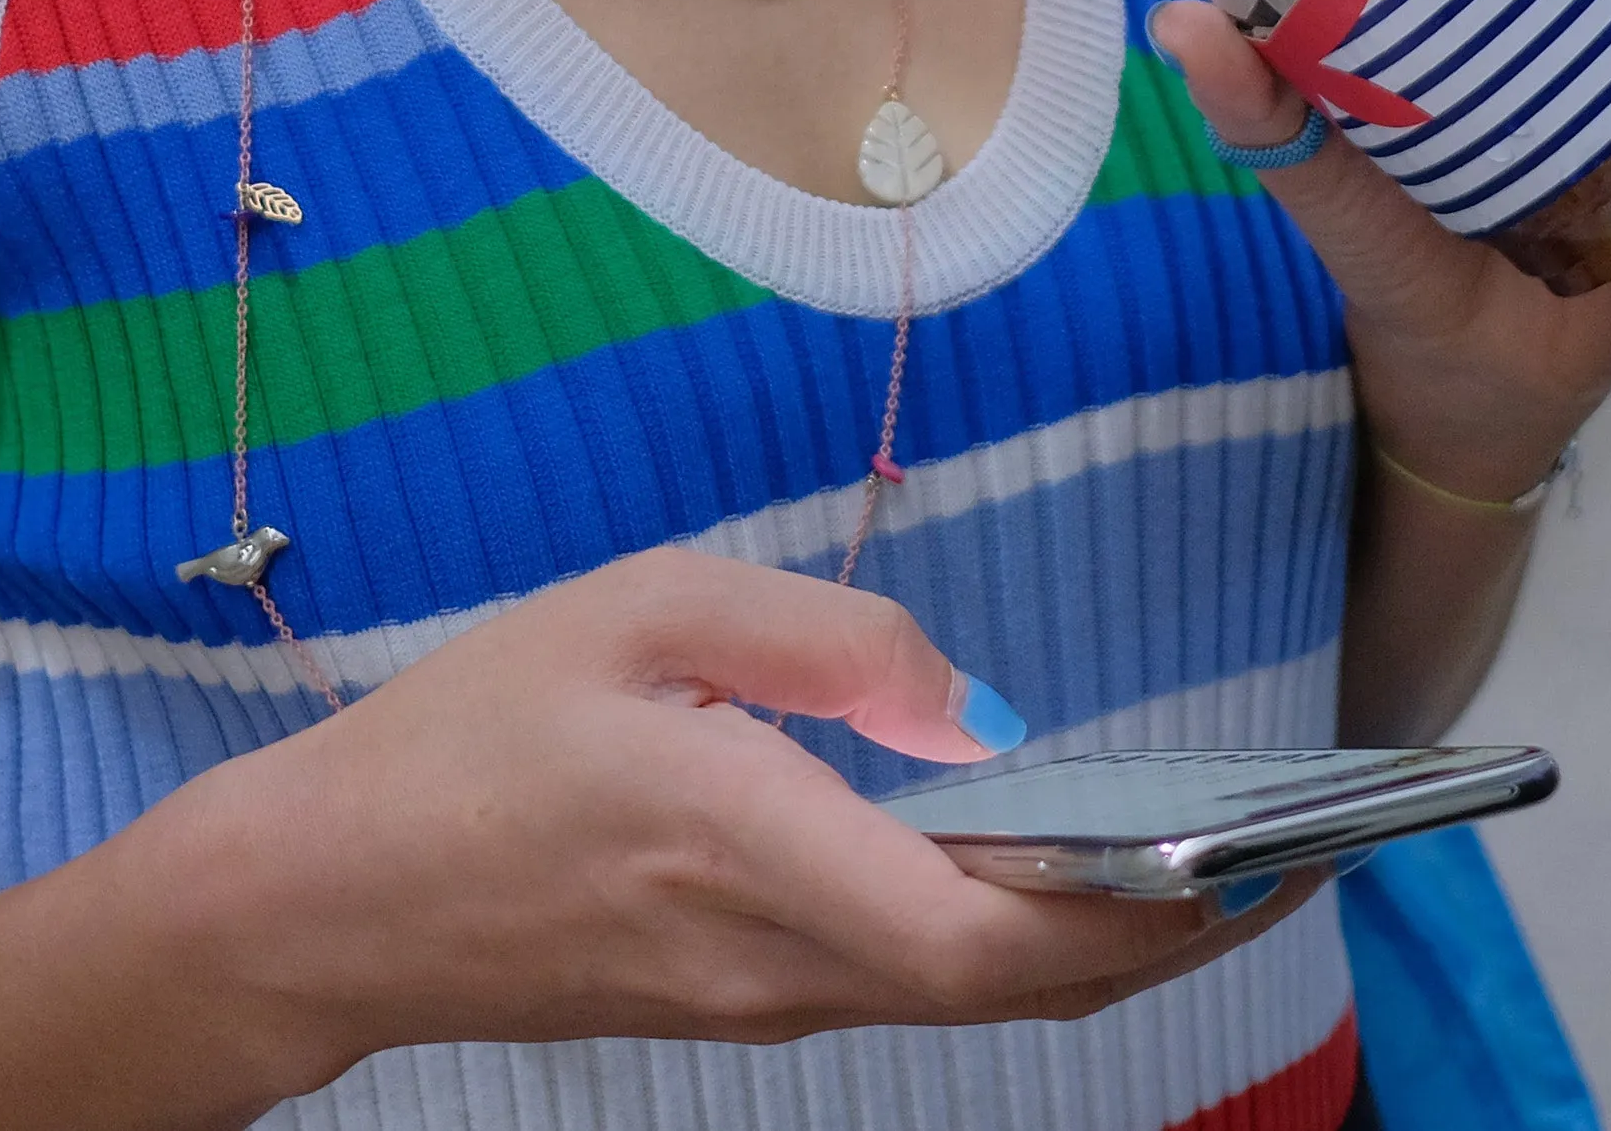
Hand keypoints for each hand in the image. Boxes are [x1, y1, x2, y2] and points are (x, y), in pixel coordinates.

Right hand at [143, 549, 1309, 1088]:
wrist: (322, 900)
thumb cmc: (469, 736)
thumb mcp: (640, 612)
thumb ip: (821, 639)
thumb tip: (974, 704)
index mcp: (758, 850)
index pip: (992, 936)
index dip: (1144, 915)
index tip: (1255, 862)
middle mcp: (777, 957)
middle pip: (1015, 983)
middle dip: (1168, 932)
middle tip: (1288, 857)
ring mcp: (756, 997)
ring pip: (965, 989)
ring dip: (1093, 935)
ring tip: (1205, 852)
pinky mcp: (731, 998)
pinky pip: (900, 977)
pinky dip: (1000, 933)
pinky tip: (1044, 865)